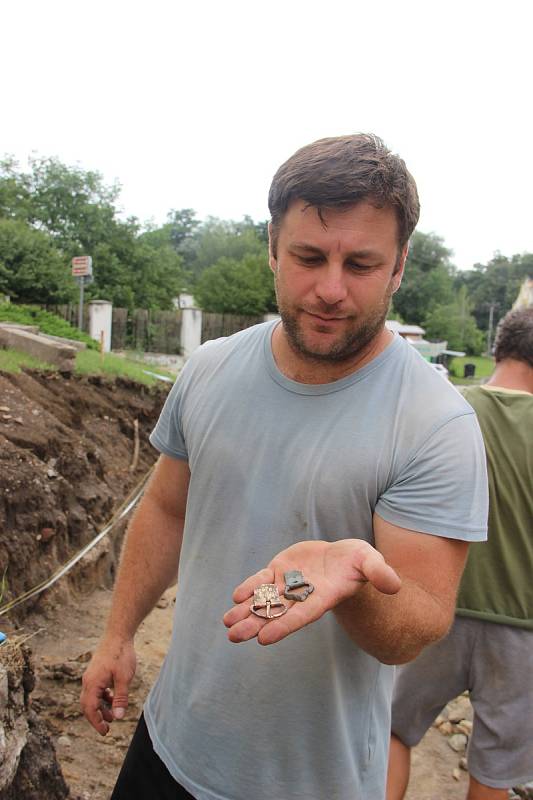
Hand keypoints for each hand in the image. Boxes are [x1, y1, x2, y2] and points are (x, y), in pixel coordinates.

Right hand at [80, 637, 135, 734]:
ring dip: (100, 708)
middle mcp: (88, 680)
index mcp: (92, 683)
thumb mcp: (124, 678)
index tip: (105, 732)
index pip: (90, 709)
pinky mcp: (96, 671)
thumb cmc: (121, 654)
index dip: (96, 722)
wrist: (118, 634)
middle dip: (96, 718)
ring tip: (112, 716)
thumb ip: (120, 698)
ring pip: (91, 697)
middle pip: (87, 705)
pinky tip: (112, 698)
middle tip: (107, 728)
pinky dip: (102, 697)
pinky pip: (95, 689)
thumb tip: (118, 717)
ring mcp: (91, 675)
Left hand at [223, 539, 400, 645]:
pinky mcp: (280, 570)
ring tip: (227, 623)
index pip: (300, 616)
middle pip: (276, 613)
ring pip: (264, 599)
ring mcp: (289, 584)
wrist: (343, 557)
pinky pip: (262, 581)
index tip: (263, 639)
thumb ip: (380, 573)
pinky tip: (236, 596)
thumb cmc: (359, 562)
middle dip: (255, 624)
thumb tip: (395, 585)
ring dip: (245, 611)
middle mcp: (302, 595)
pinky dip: (250, 588)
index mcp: (322, 598)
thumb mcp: (371, 561)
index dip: (282, 626)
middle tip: (233, 636)